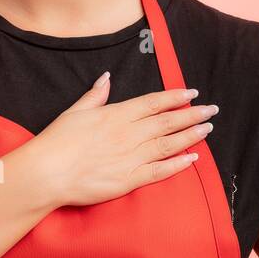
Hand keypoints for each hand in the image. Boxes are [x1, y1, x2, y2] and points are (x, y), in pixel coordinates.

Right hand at [26, 73, 216, 208]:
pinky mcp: (129, 179)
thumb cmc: (57, 141)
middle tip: (211, 110)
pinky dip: (178, 164)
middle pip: (168, 122)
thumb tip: (106, 77)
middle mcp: (129, 134)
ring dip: (191, 136)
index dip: (175, 97)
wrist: (47, 173)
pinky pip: (160, 171)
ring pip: (169, 144)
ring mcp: (131, 157)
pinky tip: (192, 158)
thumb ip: (95, 95)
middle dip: (192, 114)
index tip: (191, 93)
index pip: (153, 103)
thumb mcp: (74, 111)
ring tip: (207, 129)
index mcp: (116, 115)